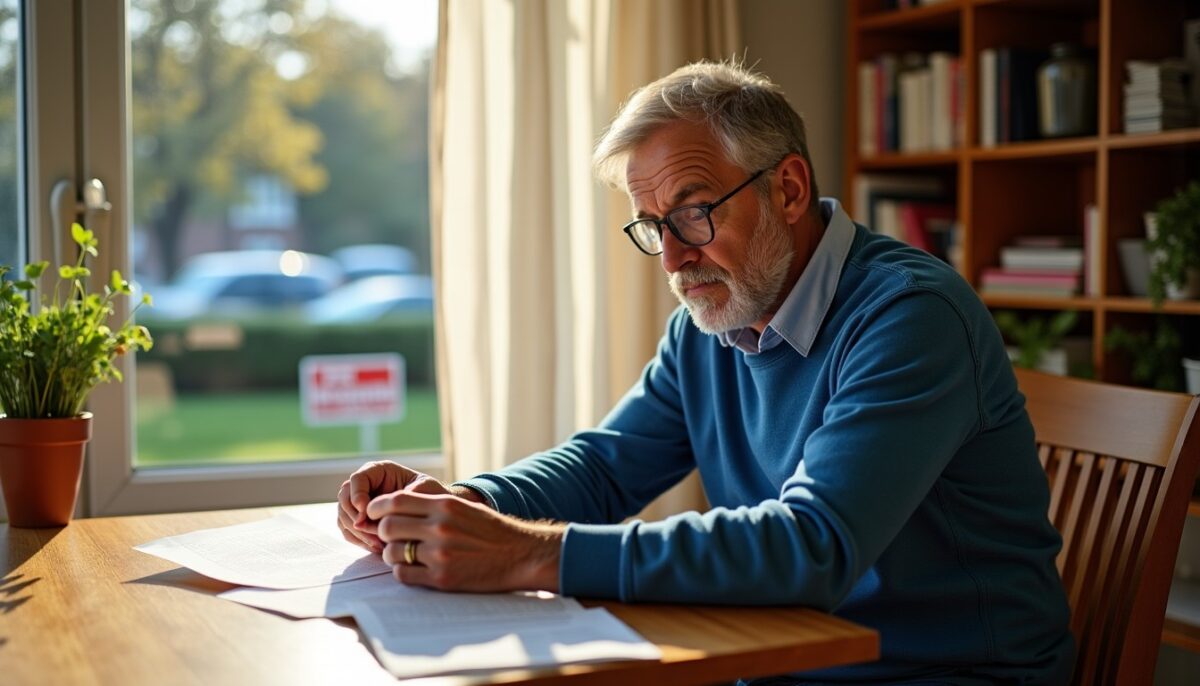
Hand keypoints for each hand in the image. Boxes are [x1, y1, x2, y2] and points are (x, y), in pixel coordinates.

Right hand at [336, 460, 451, 552]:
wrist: (435, 511)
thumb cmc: (431, 494)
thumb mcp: (425, 488)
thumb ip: (405, 495)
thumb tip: (381, 511)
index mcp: (379, 471)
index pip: (357, 479)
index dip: (357, 495)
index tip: (366, 511)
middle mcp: (365, 486)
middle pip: (344, 498)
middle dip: (355, 517)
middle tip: (372, 532)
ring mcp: (359, 504)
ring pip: (344, 517)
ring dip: (358, 532)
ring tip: (379, 543)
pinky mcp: (360, 521)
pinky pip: (349, 531)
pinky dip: (360, 541)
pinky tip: (378, 547)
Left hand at [367, 491, 562, 592]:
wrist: (520, 555)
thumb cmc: (491, 531)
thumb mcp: (463, 508)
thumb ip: (431, 506)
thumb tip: (394, 506)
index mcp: (445, 505)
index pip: (396, 501)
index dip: (378, 507)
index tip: (373, 513)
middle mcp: (440, 527)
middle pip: (388, 526)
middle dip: (382, 532)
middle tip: (390, 537)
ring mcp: (440, 554)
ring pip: (392, 553)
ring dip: (392, 554)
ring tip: (403, 555)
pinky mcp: (442, 578)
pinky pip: (404, 575)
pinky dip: (403, 572)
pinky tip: (414, 569)